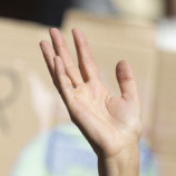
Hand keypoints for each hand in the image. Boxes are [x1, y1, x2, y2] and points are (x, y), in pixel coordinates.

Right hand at [39, 27, 141, 159]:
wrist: (122, 144)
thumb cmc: (126, 127)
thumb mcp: (130, 97)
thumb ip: (126, 79)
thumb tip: (122, 61)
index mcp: (96, 89)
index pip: (86, 62)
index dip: (81, 46)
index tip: (75, 30)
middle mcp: (83, 92)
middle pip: (68, 65)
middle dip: (60, 48)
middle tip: (52, 30)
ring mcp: (77, 99)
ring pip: (61, 74)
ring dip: (53, 57)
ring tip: (44, 42)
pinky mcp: (73, 108)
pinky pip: (64, 88)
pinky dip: (59, 74)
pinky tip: (56, 60)